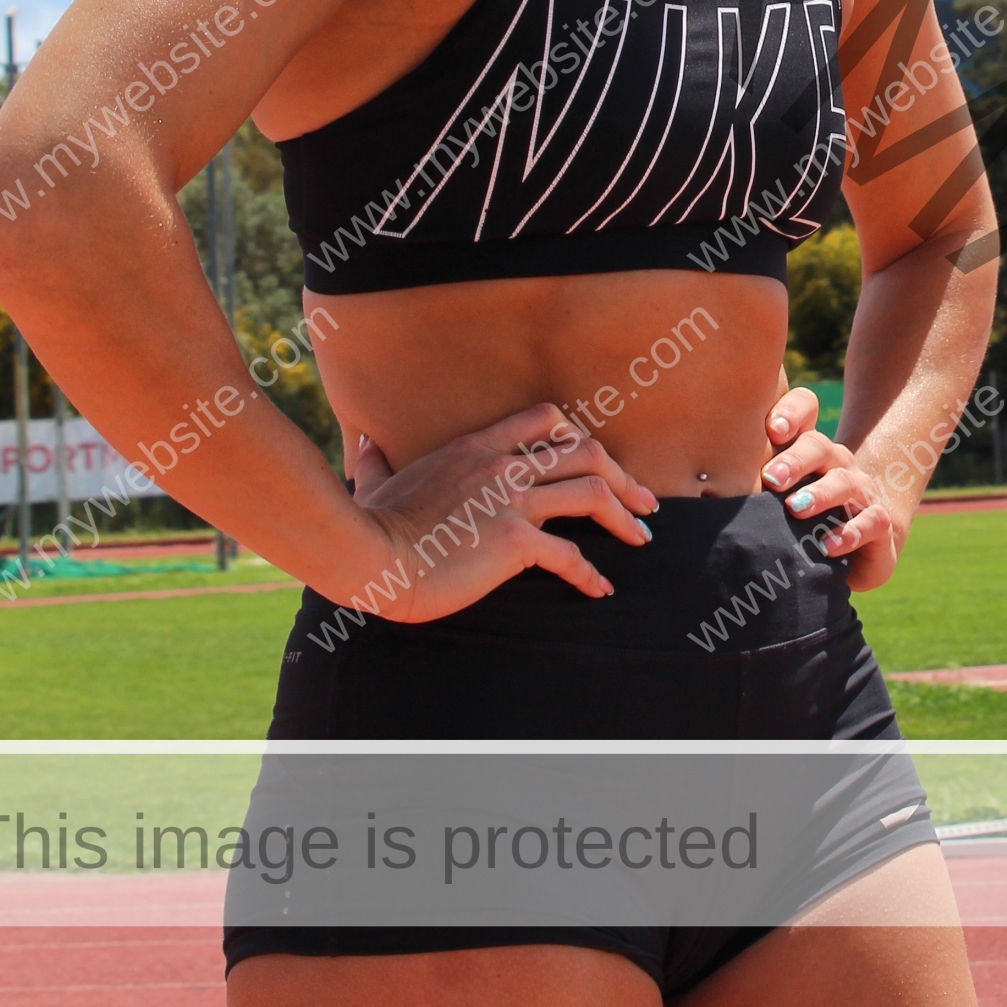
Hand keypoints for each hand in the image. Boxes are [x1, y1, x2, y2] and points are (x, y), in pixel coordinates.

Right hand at [343, 402, 657, 622]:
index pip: (547, 419)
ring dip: (624, 516)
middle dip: (623, 475)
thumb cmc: (370, 525)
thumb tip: (363, 443)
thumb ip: (377, 459)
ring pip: (592, 492)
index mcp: (477, 446)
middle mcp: (503, 465)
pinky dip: (590, 573)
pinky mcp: (515, 541)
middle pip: (587, 451)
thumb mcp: (377, 480)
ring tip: (641, 536)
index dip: (580, 435)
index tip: (596, 459)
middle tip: (644, 500)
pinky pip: (568, 554)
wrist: (370, 558)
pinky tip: (600, 587)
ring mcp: (512, 500)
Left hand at [760, 386, 899, 589]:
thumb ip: (744, 486)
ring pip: (845, 480)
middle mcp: (836, 462)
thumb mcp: (771, 501)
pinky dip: (849, 532)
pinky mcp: (877, 522)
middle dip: (795, 460)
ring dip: (821, 493)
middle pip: (820, 446)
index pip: (805, 408)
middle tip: (770, 478)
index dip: (791, 411)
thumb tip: (696, 484)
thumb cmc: (799, 523)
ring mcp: (860, 489)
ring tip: (796, 509)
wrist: (856, 550)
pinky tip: (827, 545)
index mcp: (808, 448)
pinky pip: (871, 519)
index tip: (772, 429)